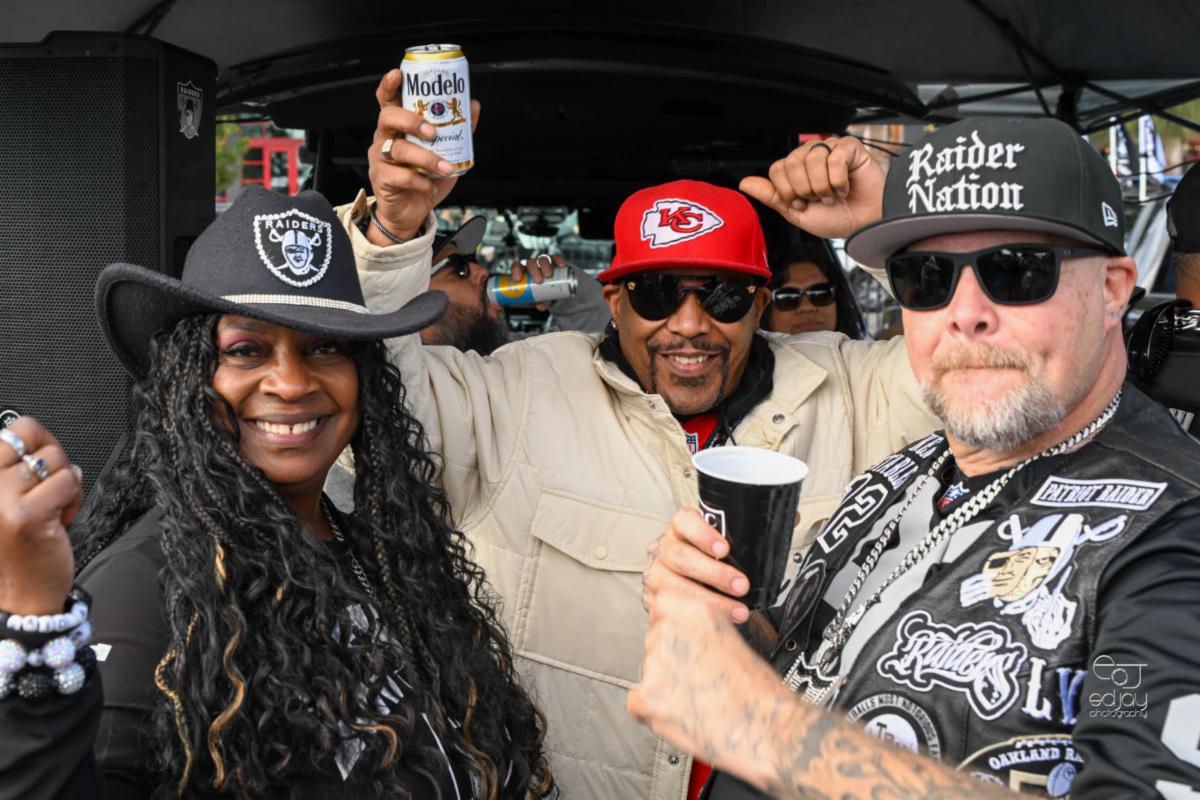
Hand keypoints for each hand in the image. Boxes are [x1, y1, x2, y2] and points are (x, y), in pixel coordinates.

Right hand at [0, 418, 81, 614]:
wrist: (19, 595)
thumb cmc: (17, 547)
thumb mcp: (7, 500)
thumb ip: (18, 469)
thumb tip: (45, 440)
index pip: (14, 429)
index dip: (40, 442)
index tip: (42, 466)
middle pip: (35, 436)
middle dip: (55, 458)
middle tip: (52, 486)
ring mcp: (0, 499)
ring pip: (54, 459)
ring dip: (66, 482)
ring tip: (55, 507)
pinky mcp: (26, 516)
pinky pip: (68, 481)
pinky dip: (74, 497)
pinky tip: (62, 518)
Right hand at [367, 69, 481, 243]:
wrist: (415, 210)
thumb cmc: (426, 177)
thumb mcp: (447, 151)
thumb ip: (458, 129)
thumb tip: (474, 105)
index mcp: (398, 125)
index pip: (388, 99)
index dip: (389, 85)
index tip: (398, 74)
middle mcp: (385, 137)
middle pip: (388, 117)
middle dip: (411, 121)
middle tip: (433, 132)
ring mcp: (380, 158)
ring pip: (397, 149)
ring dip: (425, 157)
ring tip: (444, 166)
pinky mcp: (382, 179)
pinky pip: (399, 176)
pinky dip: (419, 180)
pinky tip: (428, 185)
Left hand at [508, 254, 565, 309]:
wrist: (555, 289)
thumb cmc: (541, 292)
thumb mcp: (539, 298)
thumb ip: (539, 302)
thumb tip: (540, 306)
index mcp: (524, 271)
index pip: (517, 266)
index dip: (516, 270)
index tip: (517, 279)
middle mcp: (533, 264)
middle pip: (531, 262)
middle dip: (534, 270)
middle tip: (538, 281)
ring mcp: (544, 261)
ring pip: (543, 259)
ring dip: (545, 266)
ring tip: (548, 275)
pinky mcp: (555, 261)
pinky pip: (557, 258)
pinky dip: (559, 260)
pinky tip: (561, 265)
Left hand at [628, 587, 791, 785]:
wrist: (767, 728)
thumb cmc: (757, 690)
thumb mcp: (730, 637)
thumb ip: (699, 630)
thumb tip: (682, 635)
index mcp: (693, 610)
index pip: (662, 604)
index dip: (672, 627)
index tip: (683, 641)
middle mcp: (669, 630)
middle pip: (654, 641)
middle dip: (669, 660)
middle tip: (696, 679)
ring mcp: (655, 663)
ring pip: (648, 673)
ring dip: (664, 687)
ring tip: (698, 700)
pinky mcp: (645, 696)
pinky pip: (638, 702)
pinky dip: (654, 712)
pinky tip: (684, 714)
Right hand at [642, 508, 750, 623]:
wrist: (683, 580)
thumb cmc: (705, 559)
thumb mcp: (717, 543)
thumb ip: (736, 541)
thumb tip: (779, 536)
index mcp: (679, 529)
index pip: (684, 522)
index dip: (703, 534)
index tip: (724, 549)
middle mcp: (663, 549)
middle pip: (681, 557)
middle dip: (715, 574)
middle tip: (740, 586)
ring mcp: (655, 574)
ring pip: (674, 586)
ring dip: (710, 600)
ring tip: (736, 610)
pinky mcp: (652, 598)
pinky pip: (670, 609)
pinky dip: (694, 617)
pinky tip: (714, 621)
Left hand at [740, 136, 884, 239]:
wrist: (863, 225)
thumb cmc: (835, 218)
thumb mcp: (796, 213)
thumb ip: (771, 196)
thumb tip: (745, 183)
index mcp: (795, 170)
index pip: (777, 169)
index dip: (789, 191)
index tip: (802, 203)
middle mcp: (810, 156)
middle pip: (792, 162)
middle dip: (805, 189)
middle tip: (820, 199)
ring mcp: (830, 149)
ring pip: (812, 159)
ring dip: (824, 186)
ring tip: (833, 195)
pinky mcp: (850, 147)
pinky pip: (835, 157)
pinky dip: (839, 180)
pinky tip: (845, 187)